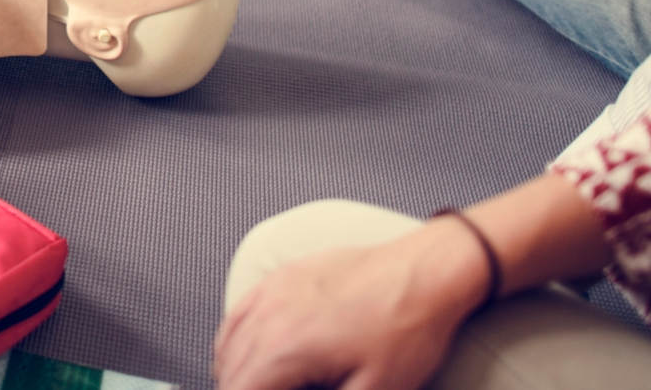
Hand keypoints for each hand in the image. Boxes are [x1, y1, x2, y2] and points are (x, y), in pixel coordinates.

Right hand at [214, 222, 486, 389]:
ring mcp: (271, 291)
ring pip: (227, 344)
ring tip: (258, 386)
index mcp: (286, 350)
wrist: (423, 272)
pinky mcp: (281, 276)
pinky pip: (238, 313)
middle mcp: (268, 317)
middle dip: (241, 389)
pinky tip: (247, 354)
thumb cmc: (405, 330)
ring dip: (235, 372)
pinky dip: (234, 341)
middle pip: (230, 372)